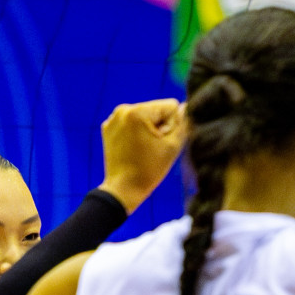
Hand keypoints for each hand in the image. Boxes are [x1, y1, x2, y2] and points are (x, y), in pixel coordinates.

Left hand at [98, 99, 186, 213]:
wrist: (124, 188)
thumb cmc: (150, 169)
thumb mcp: (173, 146)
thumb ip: (183, 124)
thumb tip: (186, 108)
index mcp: (138, 112)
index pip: (170, 106)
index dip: (174, 125)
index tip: (163, 142)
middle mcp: (122, 109)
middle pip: (156, 110)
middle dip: (160, 126)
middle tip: (154, 148)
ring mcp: (113, 118)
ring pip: (144, 117)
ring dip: (149, 130)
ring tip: (145, 149)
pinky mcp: (108, 127)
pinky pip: (131, 123)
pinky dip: (136, 133)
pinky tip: (134, 149)